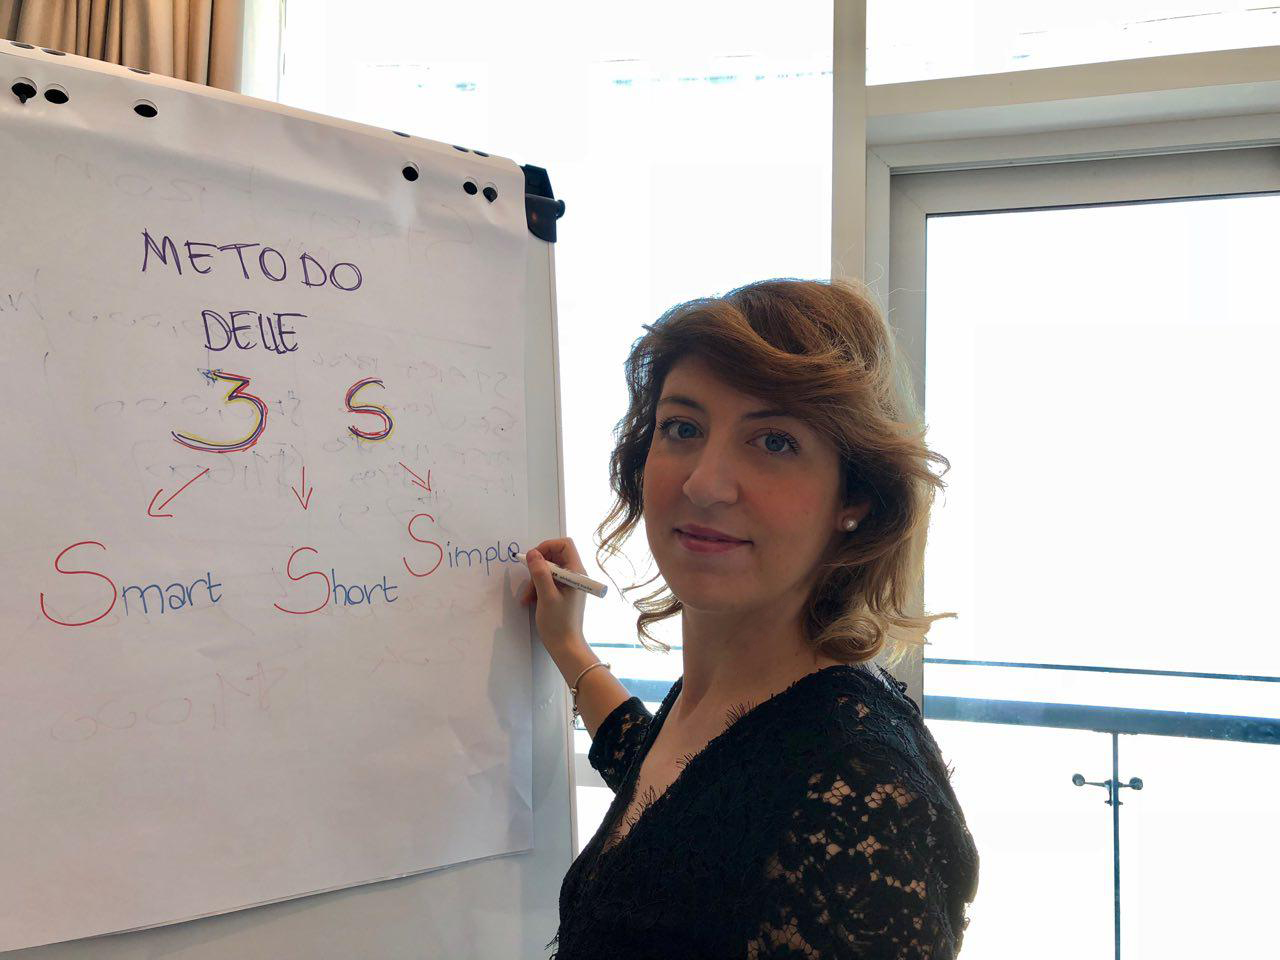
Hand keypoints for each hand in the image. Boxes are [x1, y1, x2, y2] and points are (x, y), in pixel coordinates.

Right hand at [519, 537, 588, 653]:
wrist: (565, 646)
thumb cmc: (558, 623)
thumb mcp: (546, 596)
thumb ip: (540, 573)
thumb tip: (532, 553)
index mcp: (577, 572)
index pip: (565, 544)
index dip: (547, 546)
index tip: (534, 558)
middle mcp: (575, 575)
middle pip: (555, 556)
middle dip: (538, 567)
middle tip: (528, 580)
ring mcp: (569, 584)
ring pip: (549, 570)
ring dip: (535, 580)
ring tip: (527, 598)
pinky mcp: (563, 592)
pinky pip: (548, 581)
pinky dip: (537, 588)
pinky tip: (530, 601)